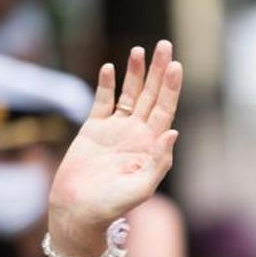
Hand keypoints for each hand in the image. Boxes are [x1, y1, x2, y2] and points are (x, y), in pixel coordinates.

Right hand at [48, 41, 182, 253]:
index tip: (176, 65)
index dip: (171, 87)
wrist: (79, 211)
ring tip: (139, 50)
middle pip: (151, 95)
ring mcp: (116, 130)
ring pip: (129, 94)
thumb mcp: (143, 188)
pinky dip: (106, 85)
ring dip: (134, 72)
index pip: (165, 109)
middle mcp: (137, 133)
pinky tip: (110, 68)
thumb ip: (160, 162)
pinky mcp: (93, 130)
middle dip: (158, 71)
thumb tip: (173, 132)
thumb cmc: (113, 206)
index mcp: (152, 145)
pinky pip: (102, 102)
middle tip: (164, 44)